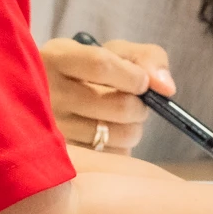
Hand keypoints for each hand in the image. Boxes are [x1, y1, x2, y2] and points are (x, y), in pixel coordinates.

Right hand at [40, 37, 174, 154]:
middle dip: (140, 106)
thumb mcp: (112, 52)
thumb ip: (146, 58)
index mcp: (56, 59)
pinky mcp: (61, 161)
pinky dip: (120, 147)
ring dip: (133, 128)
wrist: (50, 101)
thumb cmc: (89, 71)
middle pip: (119, 106)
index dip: (133, 76)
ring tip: (120, 120)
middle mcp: (45, 95)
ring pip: (120, 135)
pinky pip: (112, 158)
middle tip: (135, 104)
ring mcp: (50, 132)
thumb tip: (167, 88)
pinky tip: (106, 137)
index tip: (142, 83)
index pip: (102, 65)